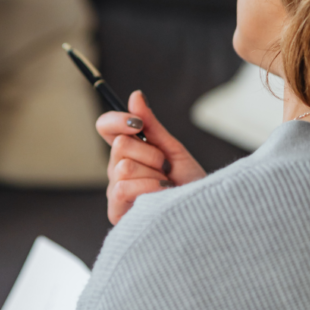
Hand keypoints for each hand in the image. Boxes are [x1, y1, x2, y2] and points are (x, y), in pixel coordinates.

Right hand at [97, 91, 206, 224]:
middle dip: (152, 154)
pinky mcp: (116, 211)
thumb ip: (152, 125)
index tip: (138, 123)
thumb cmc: (189, 184)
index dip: (117, 120)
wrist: (203, 214)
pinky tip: (162, 196)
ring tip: (166, 186)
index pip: (106, 127)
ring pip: (123, 166)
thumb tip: (135, 95)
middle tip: (166, 168)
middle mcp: (117, 170)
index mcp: (128, 152)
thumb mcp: (173, 150)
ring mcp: (115, 191)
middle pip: (120, 144)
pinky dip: (149, 189)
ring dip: (153, 174)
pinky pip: (123, 187)